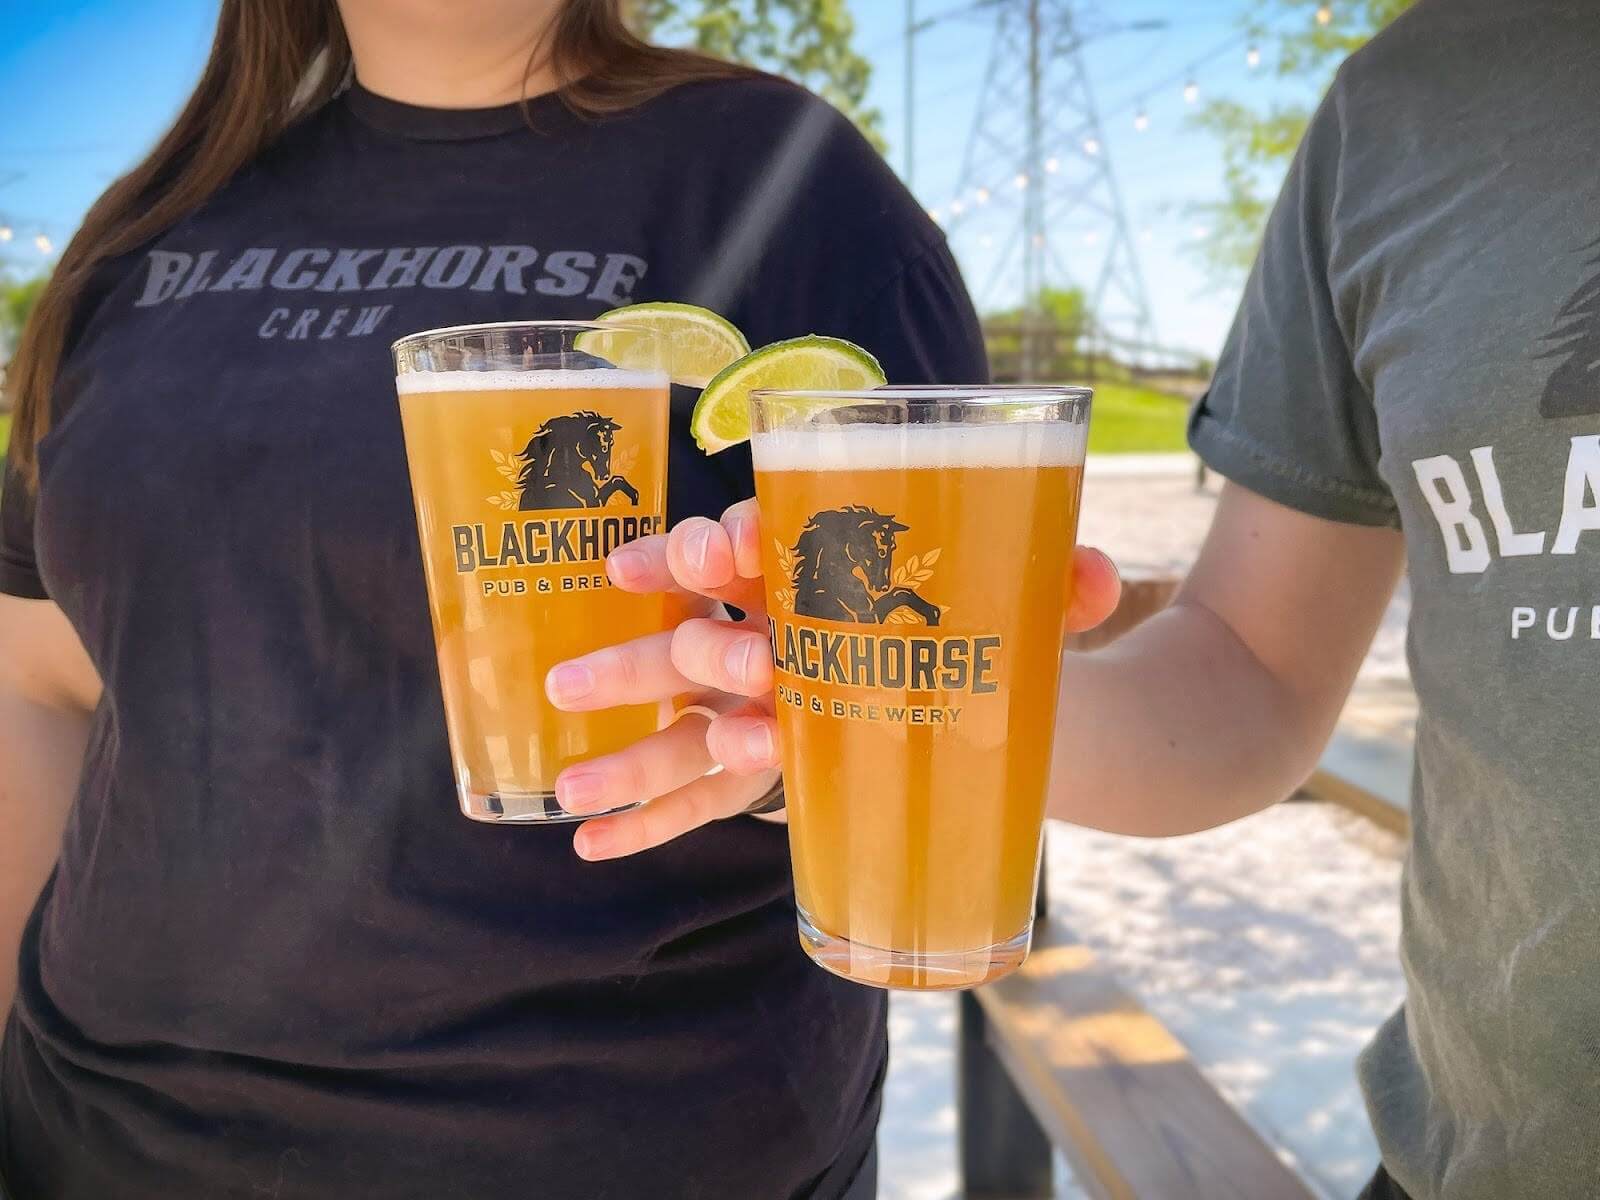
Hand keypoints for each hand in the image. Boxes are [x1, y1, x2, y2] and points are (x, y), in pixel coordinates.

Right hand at [546, 499, 1122, 860]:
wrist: (998, 683)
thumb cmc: (999, 629)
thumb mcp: (1031, 607)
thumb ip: (1061, 588)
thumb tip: (1100, 576)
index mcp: (822, 565)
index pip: (759, 540)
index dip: (730, 542)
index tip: (722, 553)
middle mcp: (777, 625)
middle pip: (717, 630)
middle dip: (700, 648)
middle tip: (717, 667)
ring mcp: (763, 697)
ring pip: (684, 717)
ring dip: (627, 744)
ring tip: (570, 784)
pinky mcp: (771, 761)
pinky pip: (700, 792)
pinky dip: (648, 819)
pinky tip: (590, 846)